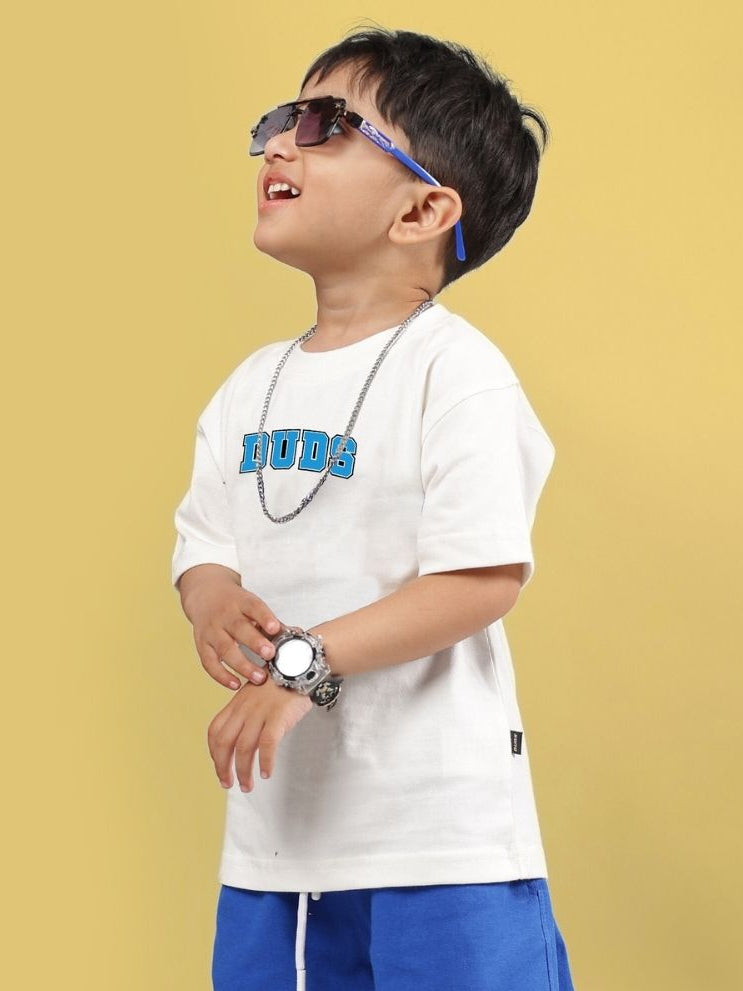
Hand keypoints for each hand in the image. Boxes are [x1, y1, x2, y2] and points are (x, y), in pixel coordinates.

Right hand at [179, 566, 286, 689]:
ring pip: (224, 648)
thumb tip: (296, 634)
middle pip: (238, 628)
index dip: (264, 618)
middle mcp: (224, 615)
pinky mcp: (202, 645)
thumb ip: (271, 621)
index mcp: (241, 602)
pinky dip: (221, 675)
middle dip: (255, 642)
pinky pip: (209, 662)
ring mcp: (211, 630)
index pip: (253, 607)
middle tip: (270, 654)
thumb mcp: (251, 604)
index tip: (275, 628)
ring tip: (259, 677)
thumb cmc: (234, 604)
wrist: (205, 594)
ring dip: (242, 664)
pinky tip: (235, 684)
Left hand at [207, 676, 312, 790]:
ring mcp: (260, 712)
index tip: (220, 768)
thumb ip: (247, 713)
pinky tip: (266, 773)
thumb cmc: (282, 681)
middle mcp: (244, 708)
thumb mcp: (256, 695)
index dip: (214, 753)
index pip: (215, 731)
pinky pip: (267, 744)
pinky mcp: (278, 716)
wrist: (300, 663)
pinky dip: (264, 762)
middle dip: (222, 767)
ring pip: (243, 748)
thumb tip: (243, 739)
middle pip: (224, 743)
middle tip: (228, 784)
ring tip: (247, 786)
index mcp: (236, 703)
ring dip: (243, 771)